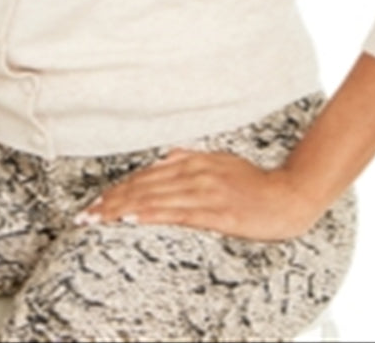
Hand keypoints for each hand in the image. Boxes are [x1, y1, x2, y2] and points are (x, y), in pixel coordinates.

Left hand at [74, 149, 319, 240]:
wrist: (287, 195)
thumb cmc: (254, 182)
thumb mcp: (220, 161)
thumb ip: (191, 158)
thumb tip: (166, 156)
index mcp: (192, 161)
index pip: (146, 176)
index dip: (119, 188)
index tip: (97, 200)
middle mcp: (193, 173)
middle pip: (143, 187)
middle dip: (111, 201)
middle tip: (86, 213)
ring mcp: (203, 191)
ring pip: (154, 199)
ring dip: (123, 209)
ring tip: (99, 218)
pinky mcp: (215, 210)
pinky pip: (177, 212)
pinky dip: (152, 214)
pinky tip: (133, 219)